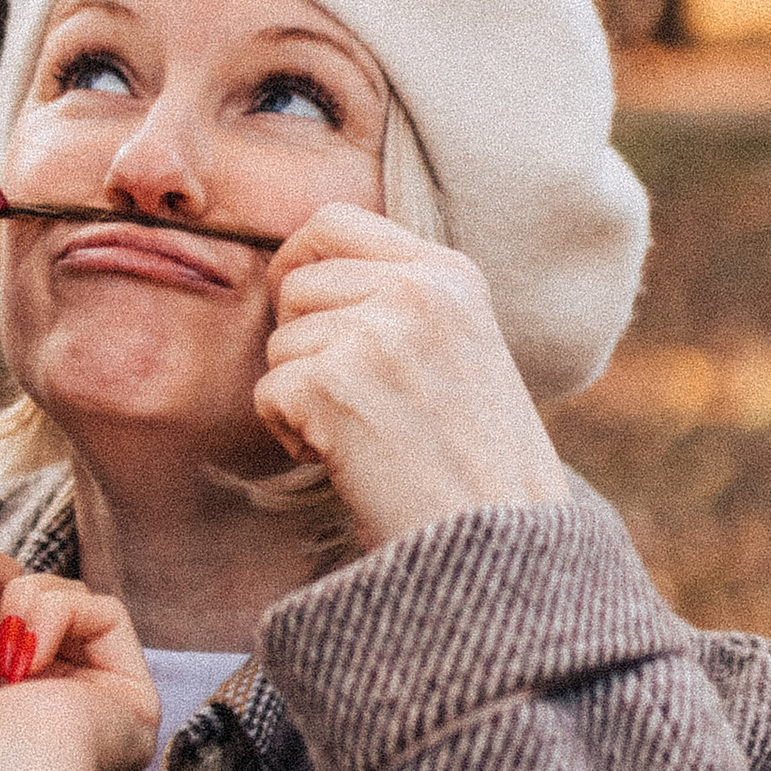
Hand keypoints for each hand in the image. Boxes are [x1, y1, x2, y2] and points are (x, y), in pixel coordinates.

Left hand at [255, 204, 570, 548]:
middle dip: (302, 345)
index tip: (295, 302)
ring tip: (365, 440)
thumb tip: (299, 278)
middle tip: (352, 405)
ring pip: (279, 344)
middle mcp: (417, 290)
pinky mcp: (334, 384)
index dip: (298, 259)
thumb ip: (400, 305)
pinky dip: (292, 437)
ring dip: (300, 398)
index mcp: (452, 275)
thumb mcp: (460, 352)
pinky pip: (268, 394)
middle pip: (297, 285)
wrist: (501, 550)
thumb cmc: (476, 468)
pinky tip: (349, 463)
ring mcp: (375, 334)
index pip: (335, 220)